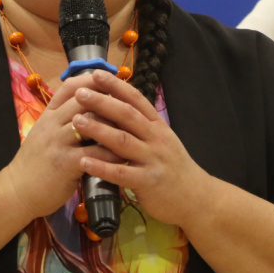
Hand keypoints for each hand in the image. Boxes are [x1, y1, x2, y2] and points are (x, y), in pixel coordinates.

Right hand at [0, 74, 120, 221]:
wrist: (16, 191)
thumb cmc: (34, 164)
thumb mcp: (44, 133)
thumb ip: (62, 119)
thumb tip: (88, 106)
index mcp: (48, 114)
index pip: (71, 87)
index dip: (92, 80)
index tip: (112, 79)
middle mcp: (52, 123)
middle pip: (85, 100)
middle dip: (110, 100)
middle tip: (131, 105)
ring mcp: (58, 141)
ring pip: (92, 122)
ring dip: (115, 124)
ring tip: (133, 128)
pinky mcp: (65, 163)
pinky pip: (95, 152)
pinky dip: (113, 153)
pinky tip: (125, 155)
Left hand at [71, 70, 211, 227]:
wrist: (196, 198)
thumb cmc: (173, 167)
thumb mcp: (162, 140)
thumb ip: (143, 125)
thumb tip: (117, 105)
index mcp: (158, 126)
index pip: (136, 99)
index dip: (116, 86)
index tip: (96, 74)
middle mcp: (156, 138)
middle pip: (127, 115)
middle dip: (102, 102)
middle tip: (80, 93)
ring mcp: (153, 160)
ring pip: (122, 141)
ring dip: (98, 130)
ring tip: (76, 122)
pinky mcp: (148, 182)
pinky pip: (121, 173)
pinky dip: (101, 167)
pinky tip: (83, 162)